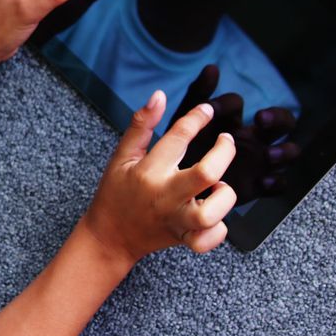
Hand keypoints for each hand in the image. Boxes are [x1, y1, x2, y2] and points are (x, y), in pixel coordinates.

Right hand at [83, 90, 237, 261]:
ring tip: (218, 187)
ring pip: (211, 213)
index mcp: (148, 172)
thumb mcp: (122, 156)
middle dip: (224, 152)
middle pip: (207, 174)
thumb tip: (159, 95)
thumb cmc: (116, 193)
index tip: (206, 110)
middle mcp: (164, 196)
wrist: (110, 238)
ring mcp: (175, 220)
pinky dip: (218, 229)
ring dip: (224, 196)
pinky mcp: (183, 238)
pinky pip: (209, 239)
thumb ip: (141, 125)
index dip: (197, 117)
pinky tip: (214, 215)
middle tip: (226, 141)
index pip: (179, 137)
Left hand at [171, 65, 300, 203]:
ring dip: (285, 150)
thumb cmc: (182, 150)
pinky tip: (264, 181)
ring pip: (288, 151)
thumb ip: (196, 96)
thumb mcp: (183, 122)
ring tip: (269, 154)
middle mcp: (250, 136)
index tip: (212, 108)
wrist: (177, 188)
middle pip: (282, 121)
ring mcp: (258, 161)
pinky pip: (279, 184)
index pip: (236, 103)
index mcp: (229, 119)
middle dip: (278, 117)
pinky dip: (276, 182)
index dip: (227, 103)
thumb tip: (212, 67)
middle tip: (261, 119)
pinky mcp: (258, 185)